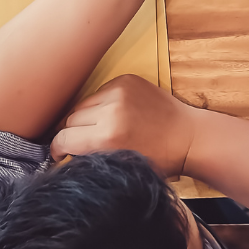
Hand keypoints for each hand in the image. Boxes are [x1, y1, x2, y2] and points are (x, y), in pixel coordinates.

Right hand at [50, 74, 200, 176]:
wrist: (190, 136)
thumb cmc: (158, 160)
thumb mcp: (120, 168)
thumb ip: (90, 159)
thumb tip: (63, 156)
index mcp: (108, 136)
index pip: (62, 139)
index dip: (58, 150)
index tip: (61, 155)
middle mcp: (111, 110)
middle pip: (70, 120)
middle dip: (73, 134)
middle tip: (83, 144)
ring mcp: (119, 91)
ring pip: (82, 104)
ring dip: (86, 117)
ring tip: (99, 129)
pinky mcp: (126, 79)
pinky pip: (99, 92)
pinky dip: (101, 104)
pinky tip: (114, 114)